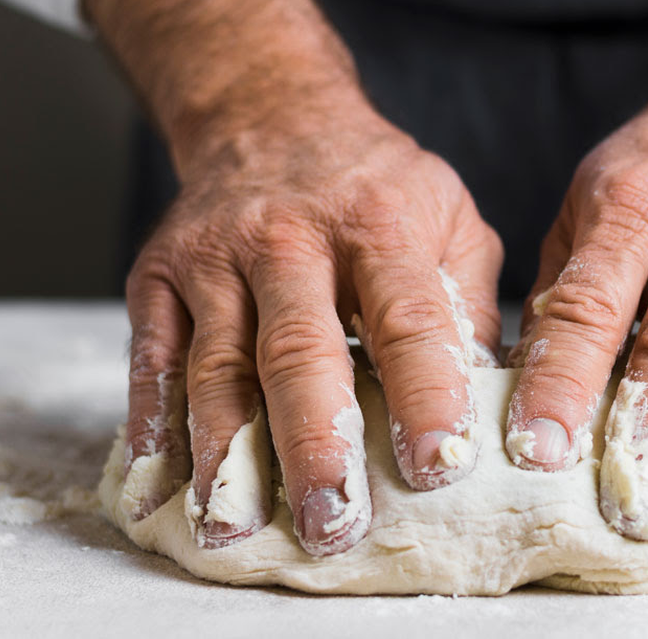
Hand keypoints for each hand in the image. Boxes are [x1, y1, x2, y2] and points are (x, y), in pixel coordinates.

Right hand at [88, 0, 501, 554]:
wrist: (271, 119)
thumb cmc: (378, 188)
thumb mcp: (451, 220)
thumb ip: (471, 306)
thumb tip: (494, 403)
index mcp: (381, 226)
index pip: (408, 321)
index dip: (424, 396)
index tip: (437, 468)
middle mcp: (291, 240)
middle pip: (300, 354)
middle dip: (315, 447)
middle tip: (332, 524)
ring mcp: (216, 258)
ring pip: (217, 367)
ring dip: (226, 456)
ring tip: (238, 527)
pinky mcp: (159, 275)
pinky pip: (153, 358)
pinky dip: (155, 424)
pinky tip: (167, 483)